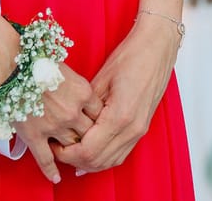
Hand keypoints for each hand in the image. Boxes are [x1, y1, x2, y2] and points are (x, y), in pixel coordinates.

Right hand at [14, 63, 102, 183]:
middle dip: (87, 135)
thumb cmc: (36, 59)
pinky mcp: (35, 135)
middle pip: (89, 132)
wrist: (11, 63)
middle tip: (84, 137)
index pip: (99, 113)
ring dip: (71, 148)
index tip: (94, 121)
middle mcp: (72, 111)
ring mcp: (54, 125)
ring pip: (71, 146)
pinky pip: (46, 159)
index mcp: (82, 92)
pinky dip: (51, 170)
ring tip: (69, 149)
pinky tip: (55, 176)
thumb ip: (76, 85)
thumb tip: (79, 94)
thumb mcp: (65, 68)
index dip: (97, 118)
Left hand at [54, 14, 179, 173]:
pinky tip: (91, 152)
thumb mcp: (101, 78)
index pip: (88, 150)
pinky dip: (104, 157)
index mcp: (120, 116)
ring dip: (90, 162)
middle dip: (76, 161)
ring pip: (111, 161)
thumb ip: (86, 105)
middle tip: (58, 151)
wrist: (157, 48)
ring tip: (71, 152)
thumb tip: (69, 121)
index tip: (54, 147)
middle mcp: (132, 129)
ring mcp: (139, 130)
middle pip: (99, 161)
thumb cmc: (131, 56)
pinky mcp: (142, 128)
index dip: (68, 154)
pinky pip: (121, 153)